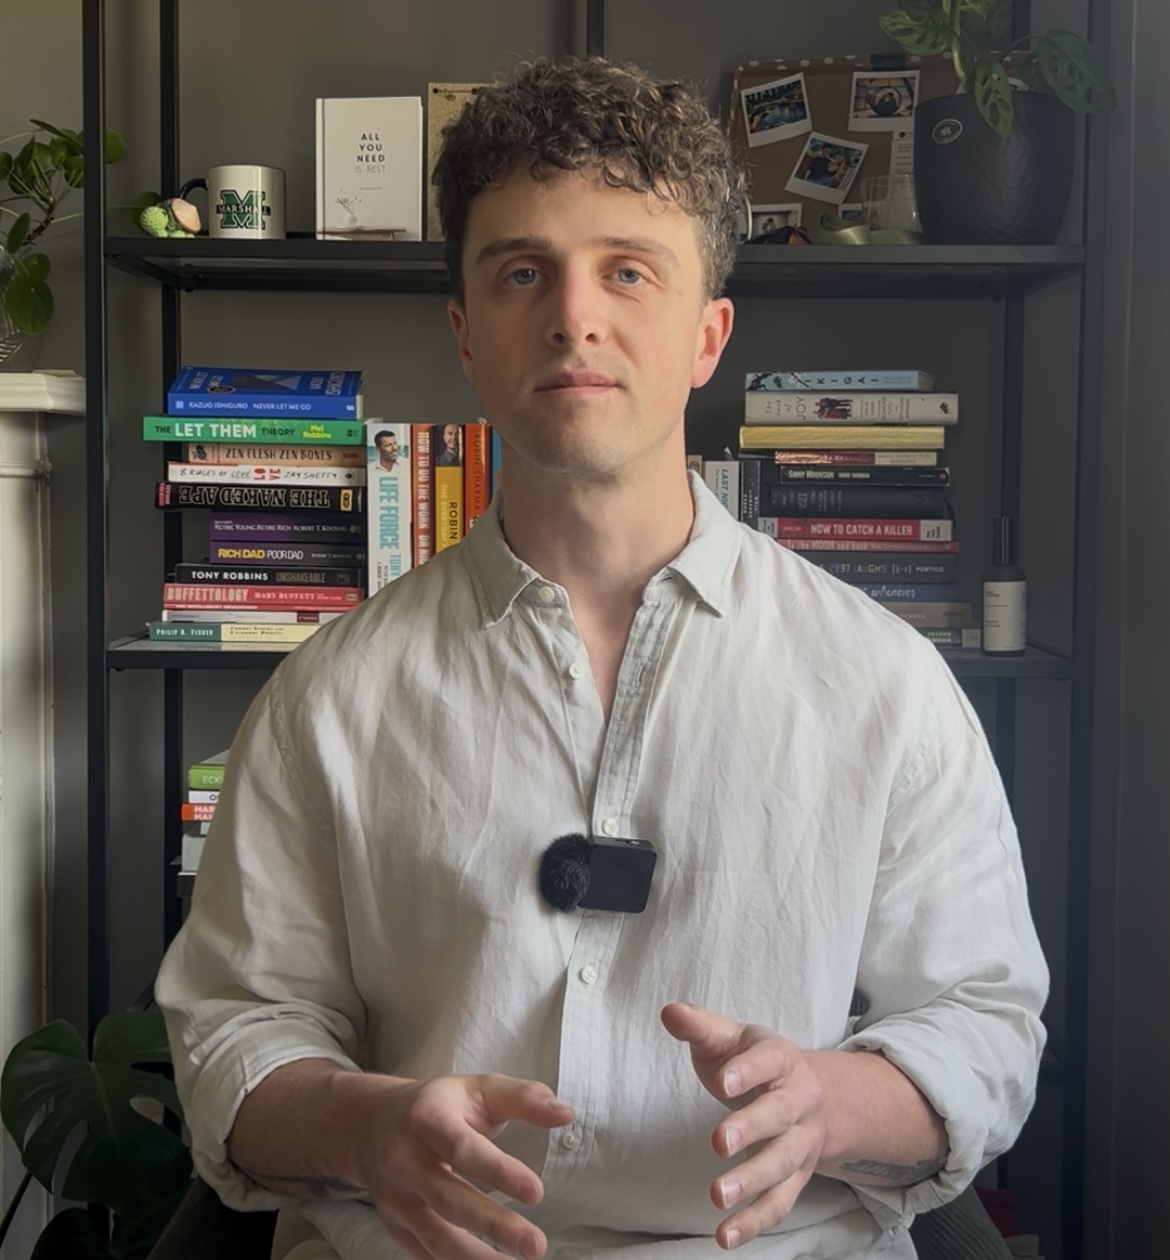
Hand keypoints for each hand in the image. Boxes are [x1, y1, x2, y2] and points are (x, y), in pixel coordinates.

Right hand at [357, 1073, 573, 1259]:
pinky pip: (426, 1255)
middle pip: (449, 1199)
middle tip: (536, 1245)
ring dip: (478, 1259)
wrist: (369, 1125)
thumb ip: (522, 1098)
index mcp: (427, 1119)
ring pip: (436, 1237)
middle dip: (495, 1225)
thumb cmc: (438, 1105)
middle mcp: (404, 1160)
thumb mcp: (476, 1088)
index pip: (462, 1149)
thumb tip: (565, 1113)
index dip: (498, 1172)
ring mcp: (396, 1199)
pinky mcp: (395, 1226)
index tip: (536, 1192)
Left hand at [661, 1003, 825, 1249]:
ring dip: (752, 1181)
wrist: (806, 1092)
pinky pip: (780, 1203)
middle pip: (780, 1115)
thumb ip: (699, 1026)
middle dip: (751, 1128)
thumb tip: (669, 1012)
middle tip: (718, 1141)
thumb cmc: (752, 1061)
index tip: (722, 1081)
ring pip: (782, 1163)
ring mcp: (801, 1142)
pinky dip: (755, 1222)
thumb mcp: (729, 1037)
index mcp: (782, 1057)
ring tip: (716, 1195)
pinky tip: (724, 1236)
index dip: (747, 1071)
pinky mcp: (796, 1177)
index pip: (768, 1060)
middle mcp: (799, 1100)